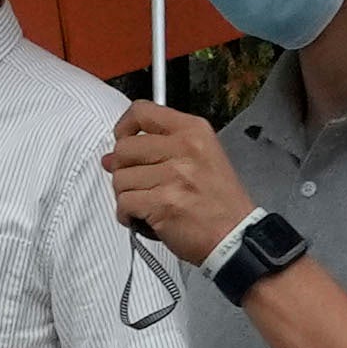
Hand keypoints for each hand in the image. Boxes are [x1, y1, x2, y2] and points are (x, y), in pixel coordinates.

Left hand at [105, 100, 253, 262]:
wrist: (236, 236)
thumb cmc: (219, 201)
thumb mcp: (200, 158)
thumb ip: (157, 149)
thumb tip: (110, 157)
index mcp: (193, 131)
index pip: (142, 112)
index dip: (123, 127)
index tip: (123, 141)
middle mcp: (184, 148)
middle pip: (124, 148)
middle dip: (123, 170)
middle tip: (138, 183)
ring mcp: (173, 175)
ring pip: (120, 178)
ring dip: (126, 195)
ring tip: (146, 203)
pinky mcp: (163, 202)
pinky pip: (124, 203)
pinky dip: (127, 215)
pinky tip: (143, 218)